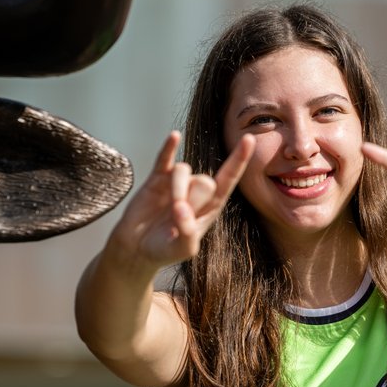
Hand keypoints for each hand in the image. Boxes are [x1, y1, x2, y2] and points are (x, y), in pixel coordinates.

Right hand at [111, 131, 253, 268]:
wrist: (137, 247)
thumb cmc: (164, 250)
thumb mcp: (183, 249)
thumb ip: (188, 233)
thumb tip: (181, 208)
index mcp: (211, 207)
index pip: (229, 179)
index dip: (239, 160)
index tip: (249, 140)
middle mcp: (196, 191)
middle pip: (205, 180)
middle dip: (192, 197)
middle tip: (178, 213)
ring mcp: (177, 182)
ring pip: (184, 170)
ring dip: (178, 187)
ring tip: (170, 206)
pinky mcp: (157, 178)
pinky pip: (165, 158)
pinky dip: (170, 147)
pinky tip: (174, 136)